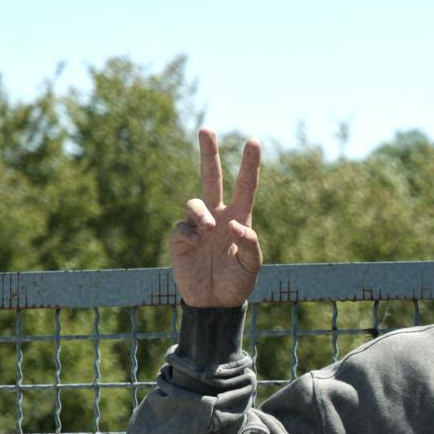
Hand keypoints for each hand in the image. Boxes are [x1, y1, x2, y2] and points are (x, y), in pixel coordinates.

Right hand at [171, 126, 263, 305]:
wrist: (215, 304)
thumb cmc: (237, 283)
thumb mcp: (251, 266)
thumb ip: (249, 244)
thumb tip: (234, 223)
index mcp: (239, 218)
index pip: (245, 187)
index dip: (249, 165)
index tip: (253, 141)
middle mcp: (217, 216)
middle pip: (212, 178)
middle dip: (209, 153)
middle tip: (207, 129)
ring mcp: (197, 226)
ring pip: (194, 203)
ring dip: (201, 213)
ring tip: (208, 229)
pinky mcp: (180, 239)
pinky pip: (182, 227)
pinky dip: (190, 233)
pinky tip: (197, 245)